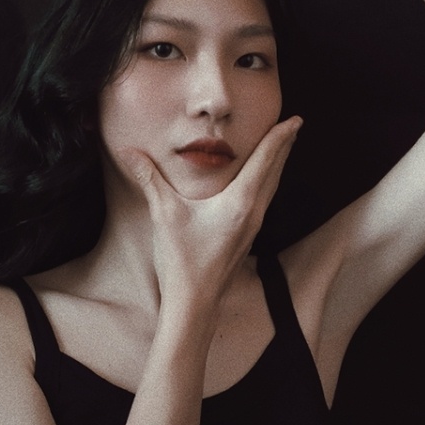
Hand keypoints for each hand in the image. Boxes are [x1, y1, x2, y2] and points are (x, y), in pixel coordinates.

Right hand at [118, 116, 301, 310]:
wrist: (195, 304)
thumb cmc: (183, 261)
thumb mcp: (164, 215)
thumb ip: (149, 179)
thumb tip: (129, 152)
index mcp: (240, 202)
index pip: (266, 160)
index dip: (280, 137)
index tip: (296, 119)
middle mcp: (253, 212)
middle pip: (276, 171)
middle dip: (285, 146)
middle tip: (295, 125)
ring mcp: (253, 226)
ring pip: (272, 187)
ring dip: (279, 164)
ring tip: (282, 148)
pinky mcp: (247, 237)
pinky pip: (264, 200)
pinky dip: (268, 182)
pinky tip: (261, 183)